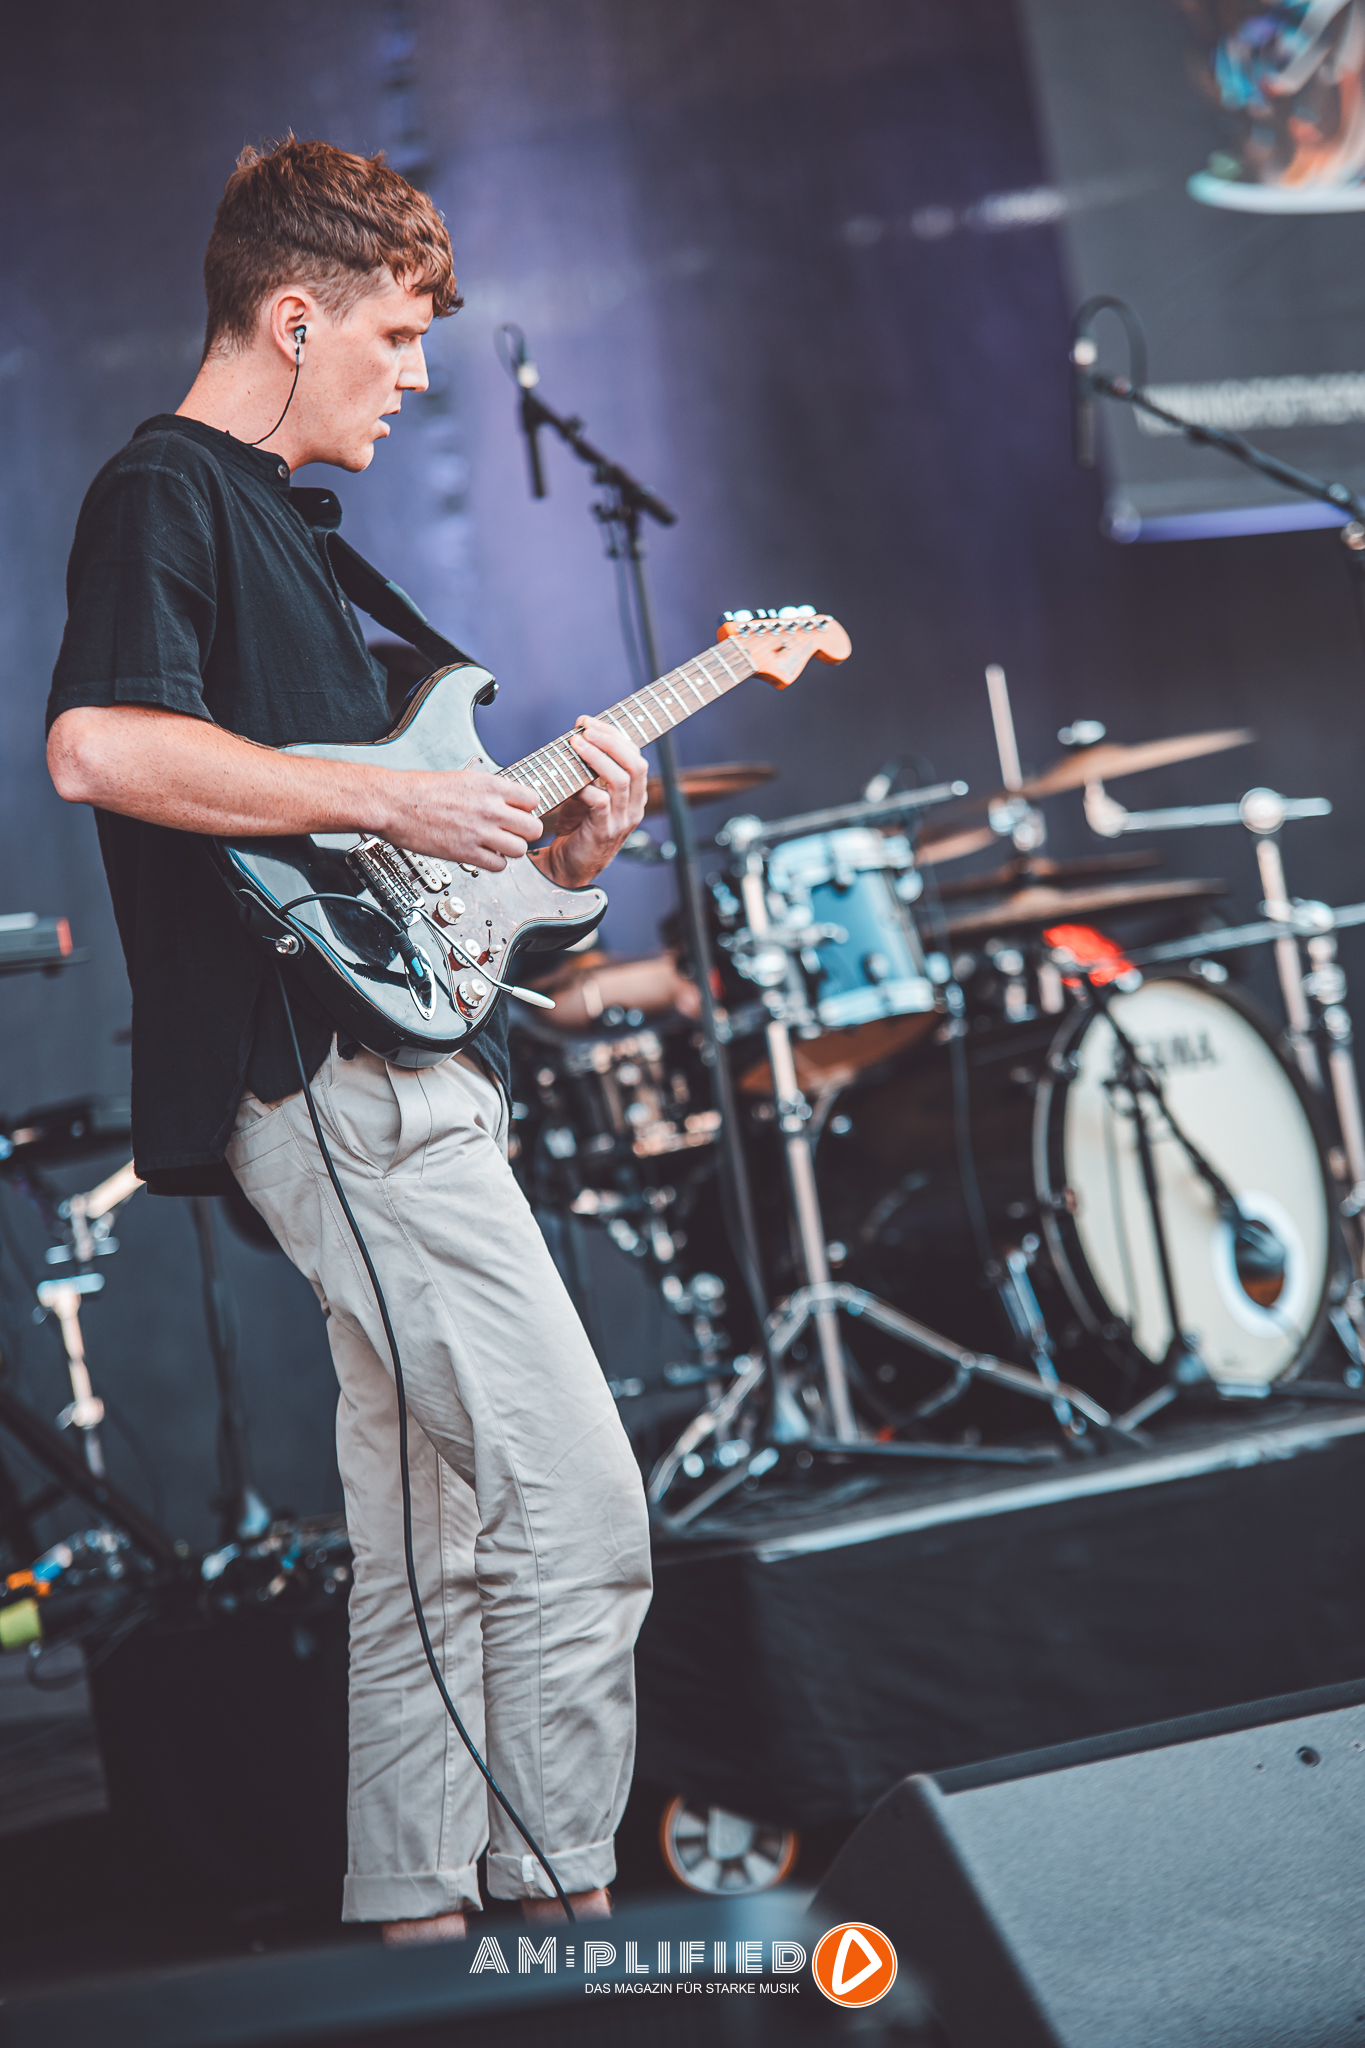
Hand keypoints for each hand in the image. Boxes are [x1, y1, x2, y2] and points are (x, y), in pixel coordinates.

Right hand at [381, 766, 541, 870]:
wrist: (394, 803)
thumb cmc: (420, 790)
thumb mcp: (463, 778)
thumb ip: (488, 791)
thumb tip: (504, 800)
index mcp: (490, 785)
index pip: (532, 800)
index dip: (527, 809)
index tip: (519, 813)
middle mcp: (490, 808)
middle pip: (532, 828)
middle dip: (525, 832)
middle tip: (514, 832)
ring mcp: (480, 832)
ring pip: (520, 849)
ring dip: (511, 849)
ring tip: (498, 845)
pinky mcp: (466, 852)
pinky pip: (499, 865)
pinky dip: (494, 863)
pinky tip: (484, 855)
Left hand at [533, 717, 647, 888]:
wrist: (568, 867)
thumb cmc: (577, 829)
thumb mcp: (586, 794)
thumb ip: (588, 771)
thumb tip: (578, 736)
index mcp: (634, 796)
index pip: (635, 757)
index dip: (615, 736)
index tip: (589, 722)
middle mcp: (633, 808)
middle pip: (636, 765)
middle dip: (610, 741)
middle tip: (585, 729)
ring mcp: (621, 821)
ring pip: (621, 780)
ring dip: (597, 758)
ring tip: (576, 744)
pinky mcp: (603, 832)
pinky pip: (601, 803)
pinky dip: (587, 788)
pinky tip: (573, 781)